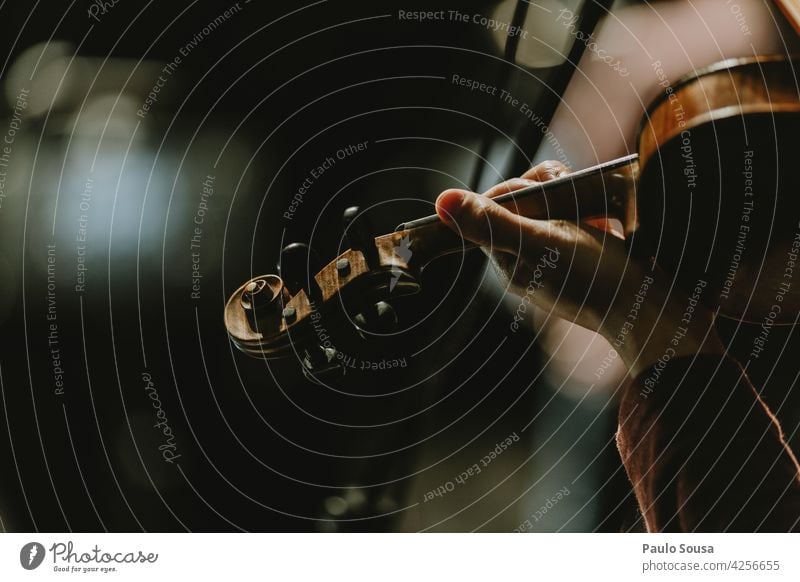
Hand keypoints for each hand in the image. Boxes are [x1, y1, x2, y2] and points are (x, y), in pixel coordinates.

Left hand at [435, 161, 724, 375]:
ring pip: (552, 200)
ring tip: (594, 220)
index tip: (549, 195)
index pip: (497, 202)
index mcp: (507, 257)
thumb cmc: (596, 278)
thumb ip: (491, 221)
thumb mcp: (540, 242)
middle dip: (552, 191)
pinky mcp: (582, 250)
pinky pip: (577, 213)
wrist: (652, 307)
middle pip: (525, 198)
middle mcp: (526, 256)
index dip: (522, 188)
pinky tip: (605, 226)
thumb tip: (441, 202)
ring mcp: (555, 253)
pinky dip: (592, 211)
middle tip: (576, 211)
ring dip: (575, 198)